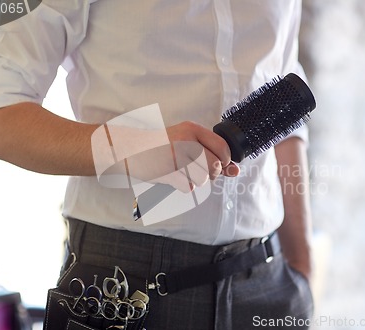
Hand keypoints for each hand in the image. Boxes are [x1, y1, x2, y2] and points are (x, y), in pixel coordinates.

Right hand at [96, 121, 239, 191]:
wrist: (129, 149)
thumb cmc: (160, 147)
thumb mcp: (186, 142)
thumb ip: (211, 155)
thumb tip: (235, 170)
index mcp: (192, 129)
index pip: (223, 147)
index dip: (225, 160)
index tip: (219, 164)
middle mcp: (186, 141)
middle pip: (215, 166)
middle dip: (211, 173)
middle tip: (196, 169)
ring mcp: (176, 156)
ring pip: (203, 178)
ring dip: (195, 180)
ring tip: (181, 171)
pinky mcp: (167, 172)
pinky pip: (188, 187)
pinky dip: (183, 186)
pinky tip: (173, 176)